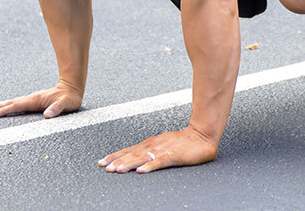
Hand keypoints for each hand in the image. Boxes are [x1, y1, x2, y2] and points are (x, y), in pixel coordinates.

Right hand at [0, 82, 82, 118]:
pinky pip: (17, 104)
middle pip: (10, 102)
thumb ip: (58, 108)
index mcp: (36, 100)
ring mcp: (32, 100)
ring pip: (12, 103)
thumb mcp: (67, 103)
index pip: (17, 105)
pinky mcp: (34, 101)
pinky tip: (4, 110)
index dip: (5, 110)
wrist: (72, 87)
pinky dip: (8, 107)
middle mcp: (31, 99)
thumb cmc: (70, 97)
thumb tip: (47, 115)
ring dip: (0, 106)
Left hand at [98, 126, 217, 173]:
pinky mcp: (174, 156)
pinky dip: (150, 166)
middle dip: (117, 161)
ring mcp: (163, 150)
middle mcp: (154, 145)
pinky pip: (160, 162)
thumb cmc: (183, 141)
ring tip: (118, 170)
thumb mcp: (163, 144)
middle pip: (132, 154)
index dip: (115, 156)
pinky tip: (142, 171)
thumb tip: (137, 158)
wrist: (202, 135)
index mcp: (150, 143)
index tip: (102, 162)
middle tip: (105, 168)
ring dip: (129, 164)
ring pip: (142, 158)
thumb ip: (150, 150)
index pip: (129, 150)